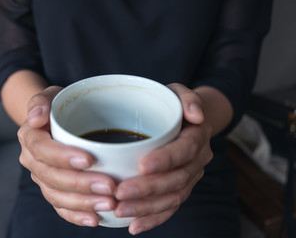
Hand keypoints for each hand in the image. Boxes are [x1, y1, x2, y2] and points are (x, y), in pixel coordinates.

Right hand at [17, 86, 116, 226]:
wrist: (55, 121)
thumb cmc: (58, 107)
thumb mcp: (51, 95)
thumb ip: (41, 101)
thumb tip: (37, 118)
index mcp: (30, 137)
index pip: (42, 149)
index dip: (63, 156)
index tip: (88, 160)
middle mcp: (33, 161)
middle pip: (52, 177)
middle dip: (81, 184)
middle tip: (109, 187)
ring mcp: (42, 178)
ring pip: (57, 196)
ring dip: (83, 203)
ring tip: (109, 204)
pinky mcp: (53, 191)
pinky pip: (61, 208)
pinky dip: (77, 216)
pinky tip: (95, 219)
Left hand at [113, 84, 212, 234]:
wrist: (186, 121)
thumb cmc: (173, 104)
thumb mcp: (178, 92)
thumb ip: (188, 98)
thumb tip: (195, 116)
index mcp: (197, 136)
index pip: (185, 149)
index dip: (166, 159)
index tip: (141, 166)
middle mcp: (197, 160)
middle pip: (177, 179)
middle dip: (149, 189)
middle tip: (120, 194)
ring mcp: (189, 177)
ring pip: (173, 198)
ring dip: (147, 208)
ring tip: (120, 211)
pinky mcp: (180, 189)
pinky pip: (170, 208)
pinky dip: (153, 219)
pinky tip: (134, 226)